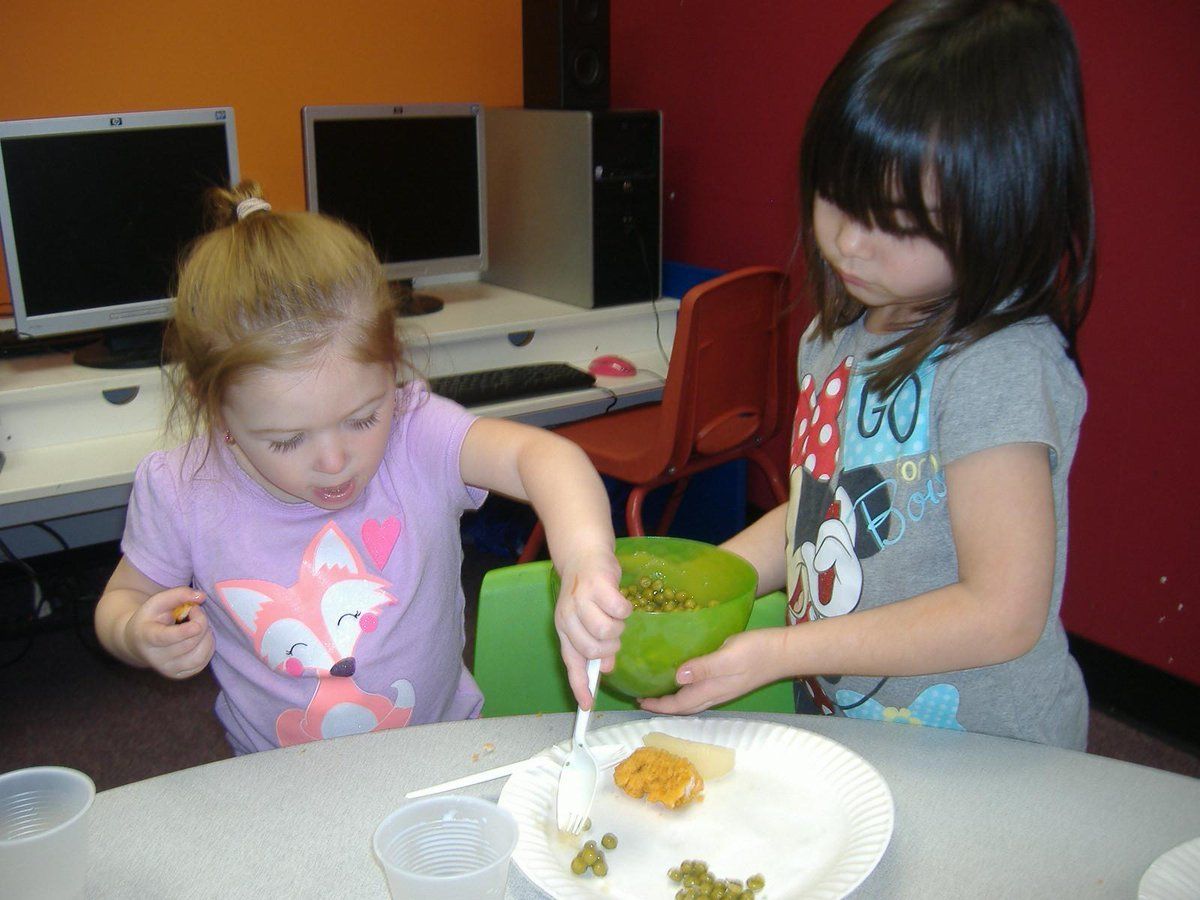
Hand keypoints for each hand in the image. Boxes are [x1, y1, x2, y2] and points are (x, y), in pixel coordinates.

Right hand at [123, 588, 213, 678]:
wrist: (138, 642)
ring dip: (207, 637)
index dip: (184, 632)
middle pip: (189, 643)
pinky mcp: (179, 674)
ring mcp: (168, 669)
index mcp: (147, 637)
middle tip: (196, 611)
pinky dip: (208, 648)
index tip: (197, 625)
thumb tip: (201, 596)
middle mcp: (156, 658)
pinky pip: (202, 663)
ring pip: (198, 657)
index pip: (167, 638)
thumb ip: (178, 594)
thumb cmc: (150, 619)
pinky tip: (201, 637)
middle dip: (200, 622)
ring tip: (200, 625)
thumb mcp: (157, 601)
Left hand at [553, 549, 630, 707]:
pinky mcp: (598, 584)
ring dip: (619, 628)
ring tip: (616, 617)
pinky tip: (620, 602)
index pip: (571, 663)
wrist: (584, 553)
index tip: (587, 706)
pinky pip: (620, 610)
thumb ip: (594, 646)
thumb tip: (605, 669)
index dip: (579, 686)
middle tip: (614, 636)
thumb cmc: (588, 591)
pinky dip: (626, 610)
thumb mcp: (586, 620)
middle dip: (609, 648)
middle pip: (592, 649)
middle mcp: (568, 616)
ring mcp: (581, 599)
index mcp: (564, 629)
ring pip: (606, 632)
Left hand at [639, 628, 789, 714]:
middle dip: (663, 706)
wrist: (784, 652)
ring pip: (692, 701)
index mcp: (712, 689)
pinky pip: (700, 691)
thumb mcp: (728, 656)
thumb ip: (704, 667)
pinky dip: (686, 689)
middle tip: (642, 697)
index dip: (658, 705)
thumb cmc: (756, 651)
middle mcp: (715, 693)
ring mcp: (723, 688)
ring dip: (674, 699)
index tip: (639, 700)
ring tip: (657, 690)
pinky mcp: (728, 680)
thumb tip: (677, 677)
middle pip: (684, 707)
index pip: (679, 703)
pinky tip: (683, 677)